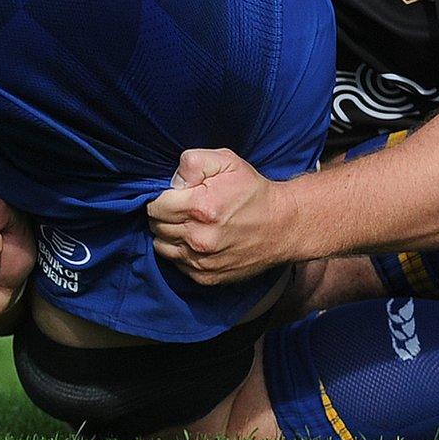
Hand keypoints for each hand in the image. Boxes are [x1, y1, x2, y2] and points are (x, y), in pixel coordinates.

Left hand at [147, 149, 287, 284]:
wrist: (283, 226)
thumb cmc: (252, 191)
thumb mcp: (227, 161)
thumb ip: (192, 163)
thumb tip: (171, 181)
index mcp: (200, 208)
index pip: (155, 205)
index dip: (161, 196)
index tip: (174, 194)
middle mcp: (199, 238)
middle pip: (156, 225)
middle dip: (163, 214)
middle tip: (181, 206)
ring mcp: (202, 261)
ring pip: (162, 245)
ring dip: (168, 233)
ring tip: (187, 223)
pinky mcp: (206, 277)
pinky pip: (176, 262)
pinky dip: (179, 251)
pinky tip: (195, 239)